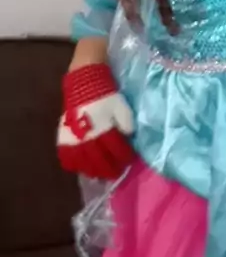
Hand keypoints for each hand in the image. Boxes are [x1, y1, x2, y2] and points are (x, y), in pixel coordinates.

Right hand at [57, 64, 135, 178]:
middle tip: (115, 173)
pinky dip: (72, 164)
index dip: (124, 158)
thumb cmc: (105, 94)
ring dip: (91, 171)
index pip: (117, 151)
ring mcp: (75, 139)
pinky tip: (78, 167)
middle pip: (99, 162)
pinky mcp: (64, 136)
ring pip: (82, 163)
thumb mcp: (122, 106)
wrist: (84, 82)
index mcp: (104, 130)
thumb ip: (126, 122)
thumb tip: (129, 136)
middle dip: (109, 170)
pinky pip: (65, 156)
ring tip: (98, 174)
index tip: (128, 160)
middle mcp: (89, 138)